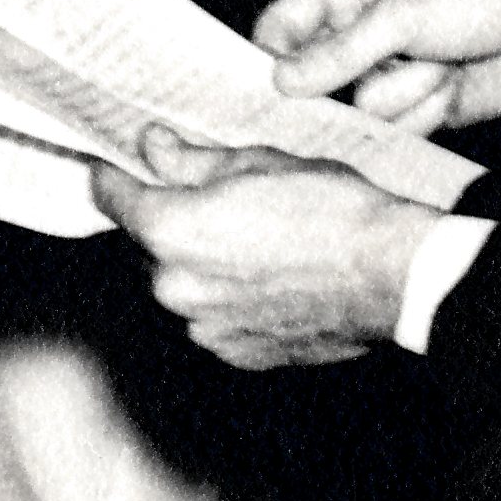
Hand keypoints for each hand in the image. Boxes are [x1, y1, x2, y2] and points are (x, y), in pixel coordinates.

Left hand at [102, 138, 441, 372]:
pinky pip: (212, 319)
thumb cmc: (332, 210)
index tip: (110, 168)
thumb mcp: (259, 164)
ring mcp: (203, 327)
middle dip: (168, 223)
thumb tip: (152, 146)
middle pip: (147, 247)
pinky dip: (227, 300)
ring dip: (199, 265)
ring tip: (254, 243)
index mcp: (170, 230)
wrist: (390, 276)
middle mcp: (173, 286)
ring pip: (181, 286)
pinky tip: (269, 279)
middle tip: (214, 201)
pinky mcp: (235, 354)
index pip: (113, 198)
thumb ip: (192, 161)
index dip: (111, 177)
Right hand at [258, 0, 500, 132]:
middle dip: (351, 82)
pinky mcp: (415, 105)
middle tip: (384, 70)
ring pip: (359, 111)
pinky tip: (454, 84)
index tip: (278, 92)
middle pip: (312, 83)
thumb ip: (339, 51)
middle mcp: (359, 30)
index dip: (271, 62)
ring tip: (441, 60)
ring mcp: (388, 71)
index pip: (279, 29)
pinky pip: (395, 129)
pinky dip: (425, 111)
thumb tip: (279, 82)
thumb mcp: (404, 13)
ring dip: (404, 92)